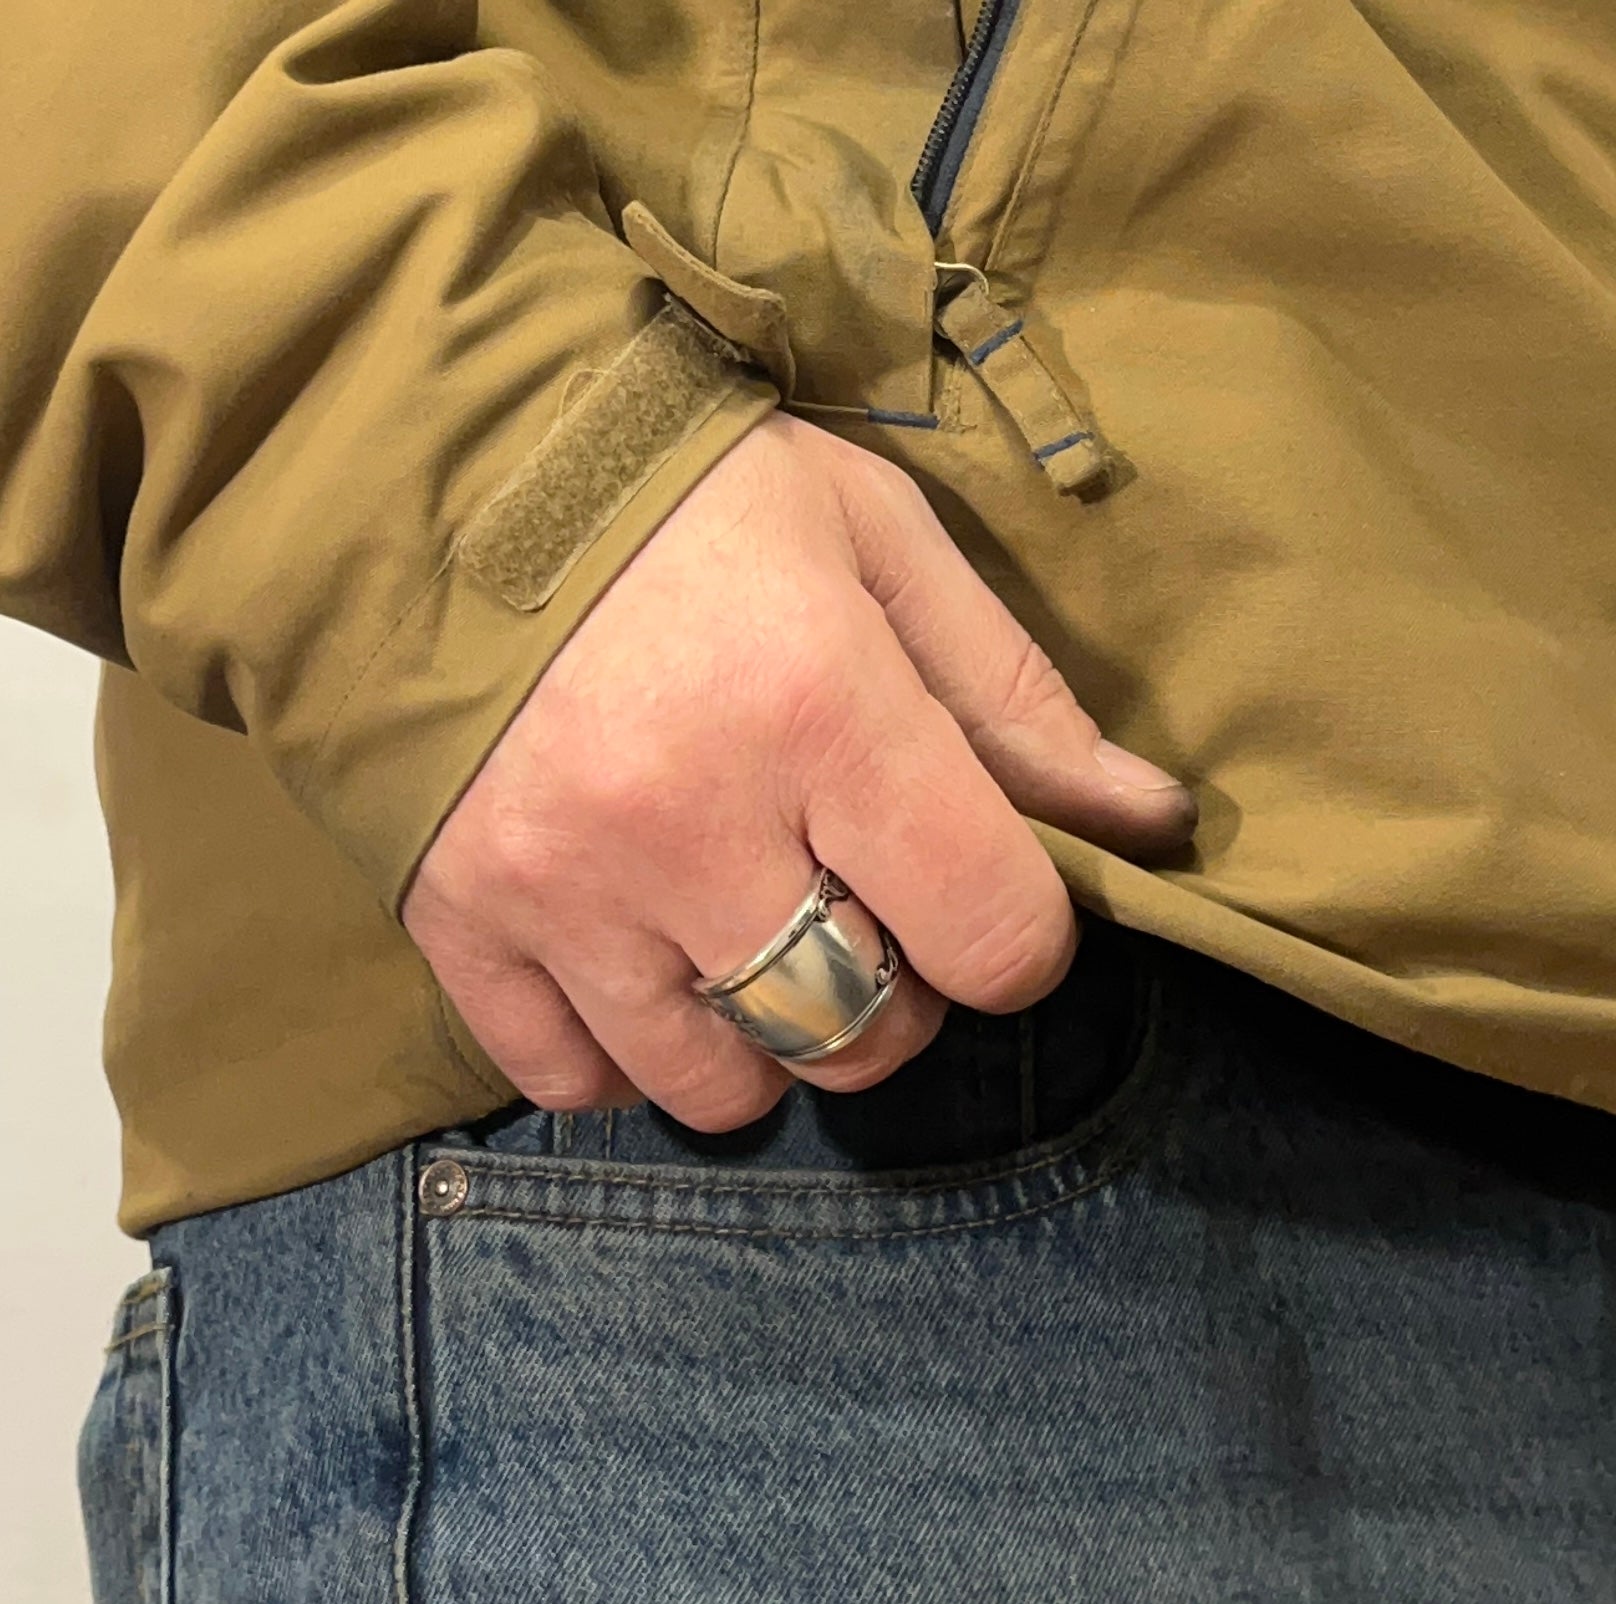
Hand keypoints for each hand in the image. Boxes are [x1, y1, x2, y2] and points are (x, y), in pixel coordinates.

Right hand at [402, 413, 1195, 1127]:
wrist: (436, 463)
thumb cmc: (687, 492)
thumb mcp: (875, 539)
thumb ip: (1012, 694)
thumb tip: (1148, 823)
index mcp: (821, 704)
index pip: (991, 931)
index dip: (1020, 937)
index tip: (983, 893)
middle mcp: (690, 821)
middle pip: (859, 1031)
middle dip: (897, 998)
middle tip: (864, 912)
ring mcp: (561, 887)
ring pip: (717, 1082)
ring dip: (766, 1040)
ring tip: (748, 944)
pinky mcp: (459, 919)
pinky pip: (568, 1079)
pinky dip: (624, 1056)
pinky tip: (640, 973)